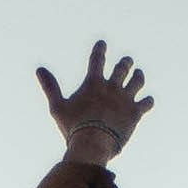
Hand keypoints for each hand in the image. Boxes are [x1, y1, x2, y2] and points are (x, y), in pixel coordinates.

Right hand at [37, 43, 153, 166]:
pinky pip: (146, 103)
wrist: (93, 144)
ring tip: (139, 74)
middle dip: (125, 62)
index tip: (103, 43)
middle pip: (122, 68)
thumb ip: (50, 86)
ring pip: (137, 81)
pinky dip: (148, 101)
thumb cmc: (73, 127)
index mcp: (93, 83)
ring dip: (138, 76)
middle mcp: (112, 87)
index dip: (100, 49)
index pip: (97, 60)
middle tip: (127, 60)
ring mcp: (126, 99)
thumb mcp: (57, 106)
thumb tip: (39, 69)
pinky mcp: (135, 113)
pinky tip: (148, 100)